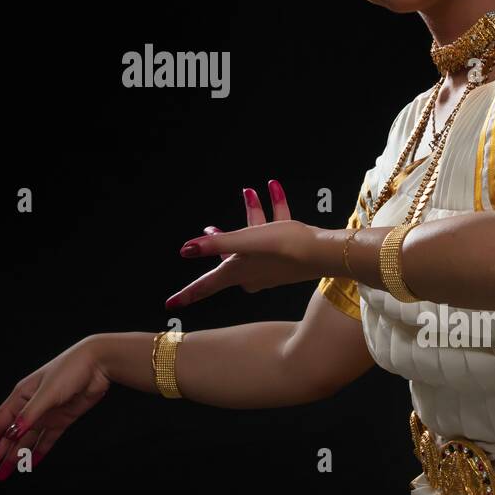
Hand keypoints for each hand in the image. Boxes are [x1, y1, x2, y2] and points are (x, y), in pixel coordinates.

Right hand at [0, 337, 110, 480]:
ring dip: (13, 458)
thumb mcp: (47, 392)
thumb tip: (11, 433)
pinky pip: (46, 440)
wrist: (98, 364)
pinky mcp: (61, 419)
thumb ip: (30, 415)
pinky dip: (38, 452)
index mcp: (21, 396)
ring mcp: (46, 414)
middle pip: (8, 436)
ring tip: (2, 474)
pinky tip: (31, 463)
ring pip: (25, 441)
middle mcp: (31, 406)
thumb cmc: (70, 368)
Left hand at [166, 179, 320, 307]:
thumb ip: (215, 244)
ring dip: (253, 215)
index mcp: (237, 272)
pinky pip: (272, 235)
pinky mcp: (285, 259)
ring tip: (251, 191)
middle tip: (210, 227)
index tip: (170, 303)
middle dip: (221, 239)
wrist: (325, 252)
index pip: (206, 285)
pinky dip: (273, 214)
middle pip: (228, 257)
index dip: (187, 294)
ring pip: (253, 241)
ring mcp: (269, 268)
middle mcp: (251, 274)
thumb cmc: (285, 246)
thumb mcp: (246, 240)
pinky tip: (274, 190)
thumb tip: (185, 249)